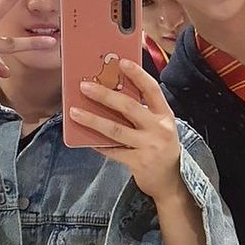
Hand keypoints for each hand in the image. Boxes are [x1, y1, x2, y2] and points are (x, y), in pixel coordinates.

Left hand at [71, 59, 182, 201]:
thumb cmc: (161, 147)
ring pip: (116, 130)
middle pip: (129, 107)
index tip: (121, 62)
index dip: (137, 74)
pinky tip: (84, 138)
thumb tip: (112, 92)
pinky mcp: (138, 162)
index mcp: (165, 115)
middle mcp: (159, 129)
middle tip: (84, 86)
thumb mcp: (159, 126)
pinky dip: (97, 144)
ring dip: (93, 120)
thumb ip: (143, 112)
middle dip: (104, 95)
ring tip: (74, 112)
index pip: (152, 89)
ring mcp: (149, 146)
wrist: (171, 181)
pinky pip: (113, 150)